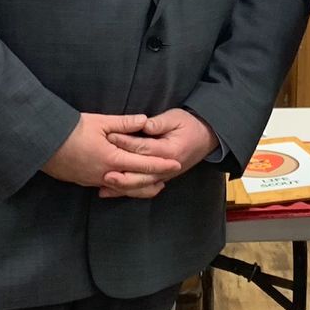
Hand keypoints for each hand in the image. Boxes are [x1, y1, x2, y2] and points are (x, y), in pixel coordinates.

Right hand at [42, 113, 183, 193]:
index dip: (161, 164)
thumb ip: (125, 123)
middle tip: (170, 177)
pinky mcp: (86, 182)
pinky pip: (111, 188)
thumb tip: (145, 120)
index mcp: (112, 159)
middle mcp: (106, 174)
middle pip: (137, 182)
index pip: (144, 164)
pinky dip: (124, 188)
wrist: (43, 143)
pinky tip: (129, 186)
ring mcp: (95, 180)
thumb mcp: (100, 122)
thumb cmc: (71, 130)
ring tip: (155, 186)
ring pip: (124, 189)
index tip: (176, 164)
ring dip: (141, 188)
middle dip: (155, 180)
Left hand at [101, 108, 217, 198]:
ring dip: (122, 188)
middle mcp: (167, 168)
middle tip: (102, 172)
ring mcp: (164, 176)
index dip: (125, 143)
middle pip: (141, 174)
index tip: (109, 137)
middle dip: (121, 174)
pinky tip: (111, 192)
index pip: (143, 148)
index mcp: (170, 151)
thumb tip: (143, 124)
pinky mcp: (161, 179)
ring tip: (104, 186)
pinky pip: (143, 189)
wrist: (206, 138)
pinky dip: (127, 192)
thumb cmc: (189, 125)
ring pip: (141, 186)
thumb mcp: (176, 118)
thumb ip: (159, 123)